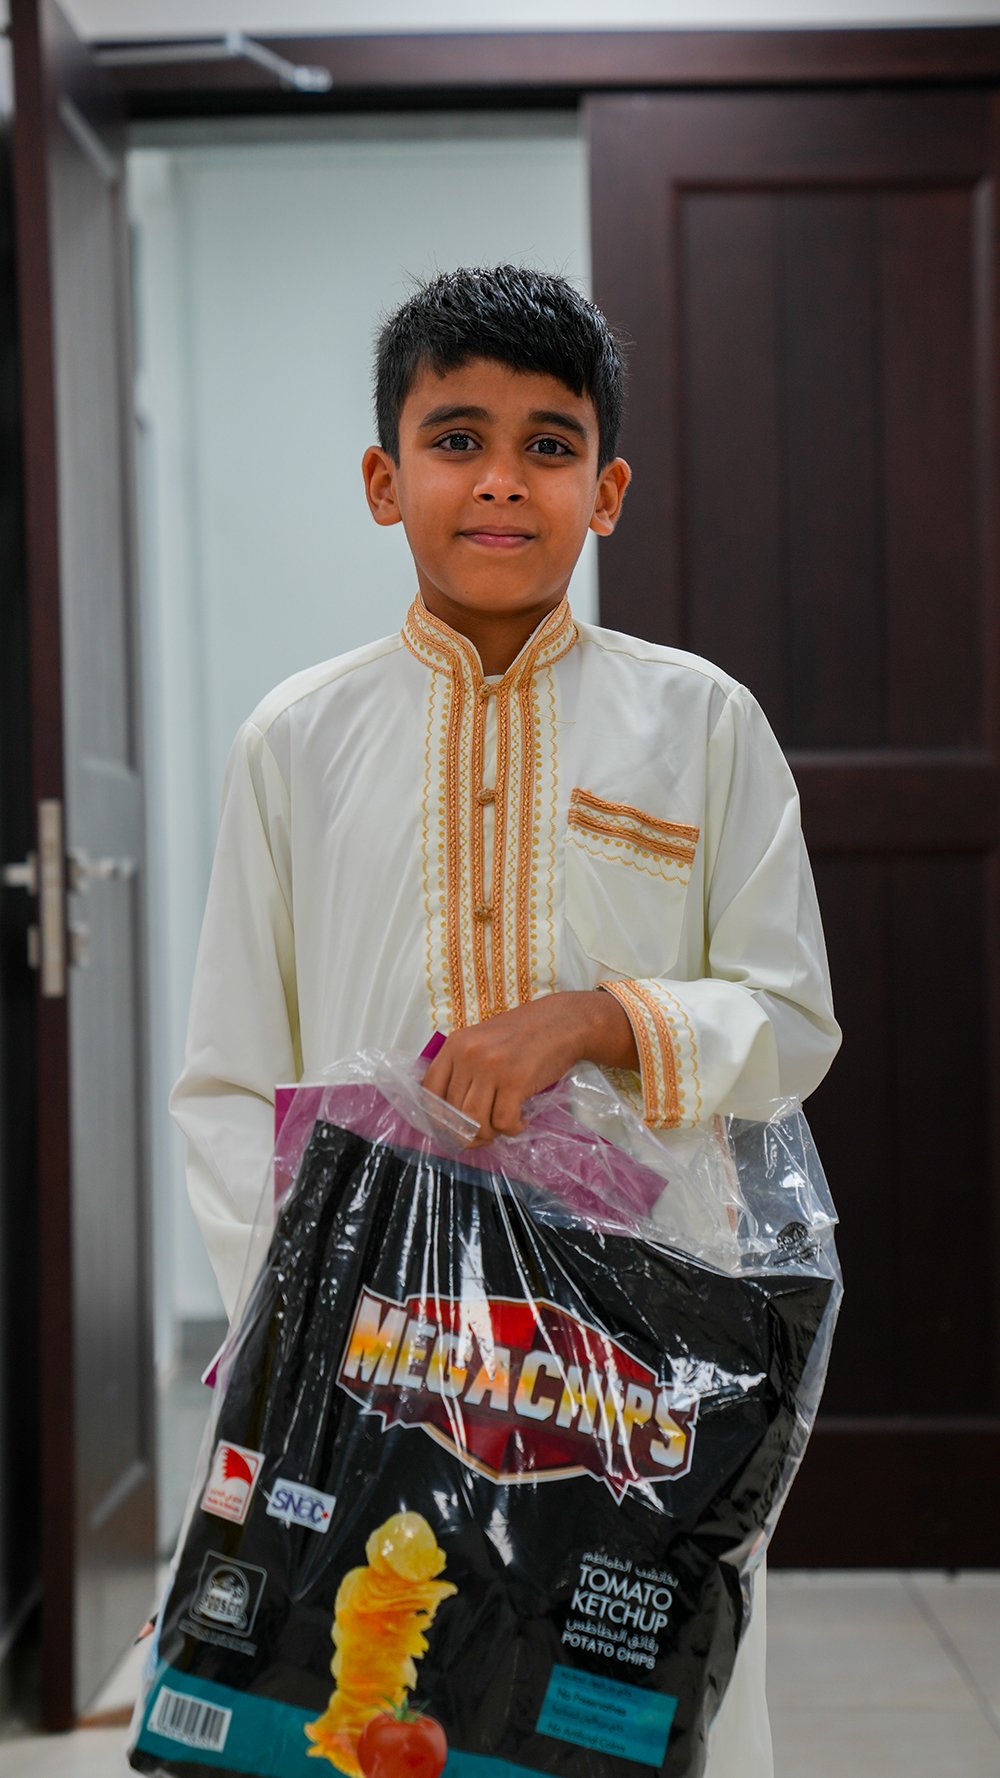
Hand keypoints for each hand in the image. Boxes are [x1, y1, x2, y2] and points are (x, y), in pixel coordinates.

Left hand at [422, 990, 637, 1144]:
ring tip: (503, 1127)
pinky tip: (522, 1121)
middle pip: (453, 1110)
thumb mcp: (483, 1040)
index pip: (430, 1088)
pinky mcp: (516, 1080)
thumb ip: (464, 1066)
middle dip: (467, 1132)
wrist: (564, 1021)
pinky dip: (512, 1129)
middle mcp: (468, 1054)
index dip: (437, 1116)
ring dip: (489, 1133)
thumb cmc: (525, 1033)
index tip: (450, 1128)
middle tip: (483, 1136)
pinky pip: (504, 1122)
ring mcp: (491, 1067)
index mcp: (456, 1043)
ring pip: (475, 1120)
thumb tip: (453, 1112)